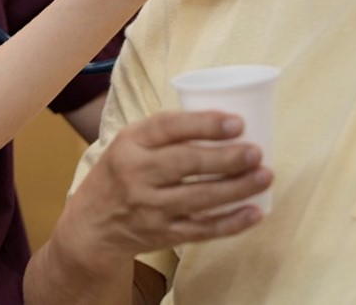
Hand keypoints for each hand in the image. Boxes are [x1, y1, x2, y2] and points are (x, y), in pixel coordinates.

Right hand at [55, 112, 268, 269]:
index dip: (204, 124)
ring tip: (265, 175)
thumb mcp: (128, 143)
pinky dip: (231, 222)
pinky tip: (255, 212)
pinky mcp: (162, 236)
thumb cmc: (119, 173)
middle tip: (257, 152)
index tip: (237, 122)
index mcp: (129, 143)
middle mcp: (137, 175)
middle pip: (187, 163)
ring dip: (237, 188)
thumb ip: (165, 132)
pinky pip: (202, 229)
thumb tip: (223, 119)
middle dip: (227, 157)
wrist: (90, 227)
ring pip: (200, 197)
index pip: (167, 127)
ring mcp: (149, 208)